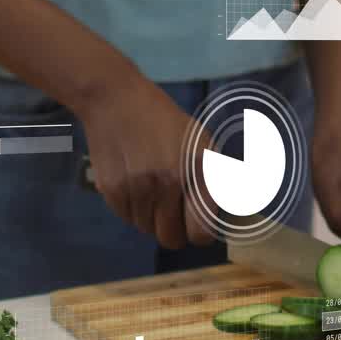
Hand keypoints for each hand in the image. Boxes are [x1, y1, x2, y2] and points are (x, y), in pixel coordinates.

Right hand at [73, 69, 215, 249]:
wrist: (115, 100)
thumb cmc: (163, 119)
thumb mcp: (200, 140)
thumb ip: (214, 176)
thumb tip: (228, 208)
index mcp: (196, 171)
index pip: (201, 231)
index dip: (201, 232)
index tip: (198, 224)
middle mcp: (168, 184)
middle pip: (172, 238)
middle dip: (176, 230)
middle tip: (174, 213)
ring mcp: (138, 190)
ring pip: (147, 230)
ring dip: (152, 218)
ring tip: (151, 190)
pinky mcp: (112, 192)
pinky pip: (127, 219)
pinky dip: (133, 209)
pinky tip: (133, 184)